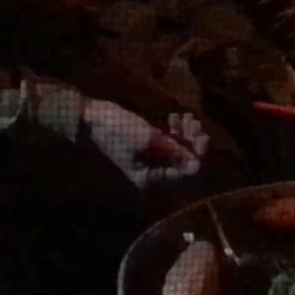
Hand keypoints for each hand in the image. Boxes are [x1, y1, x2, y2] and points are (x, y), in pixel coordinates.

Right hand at [82, 102, 209, 188]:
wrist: (92, 117)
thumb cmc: (117, 129)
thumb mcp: (148, 139)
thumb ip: (174, 152)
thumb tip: (197, 165)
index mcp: (150, 178)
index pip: (184, 173)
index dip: (197, 155)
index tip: (202, 136)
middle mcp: (153, 172)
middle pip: (184, 162)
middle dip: (193, 142)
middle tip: (194, 123)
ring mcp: (152, 158)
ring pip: (180, 149)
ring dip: (186, 133)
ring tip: (184, 117)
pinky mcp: (151, 145)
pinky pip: (171, 141)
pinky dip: (176, 130)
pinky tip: (175, 116)